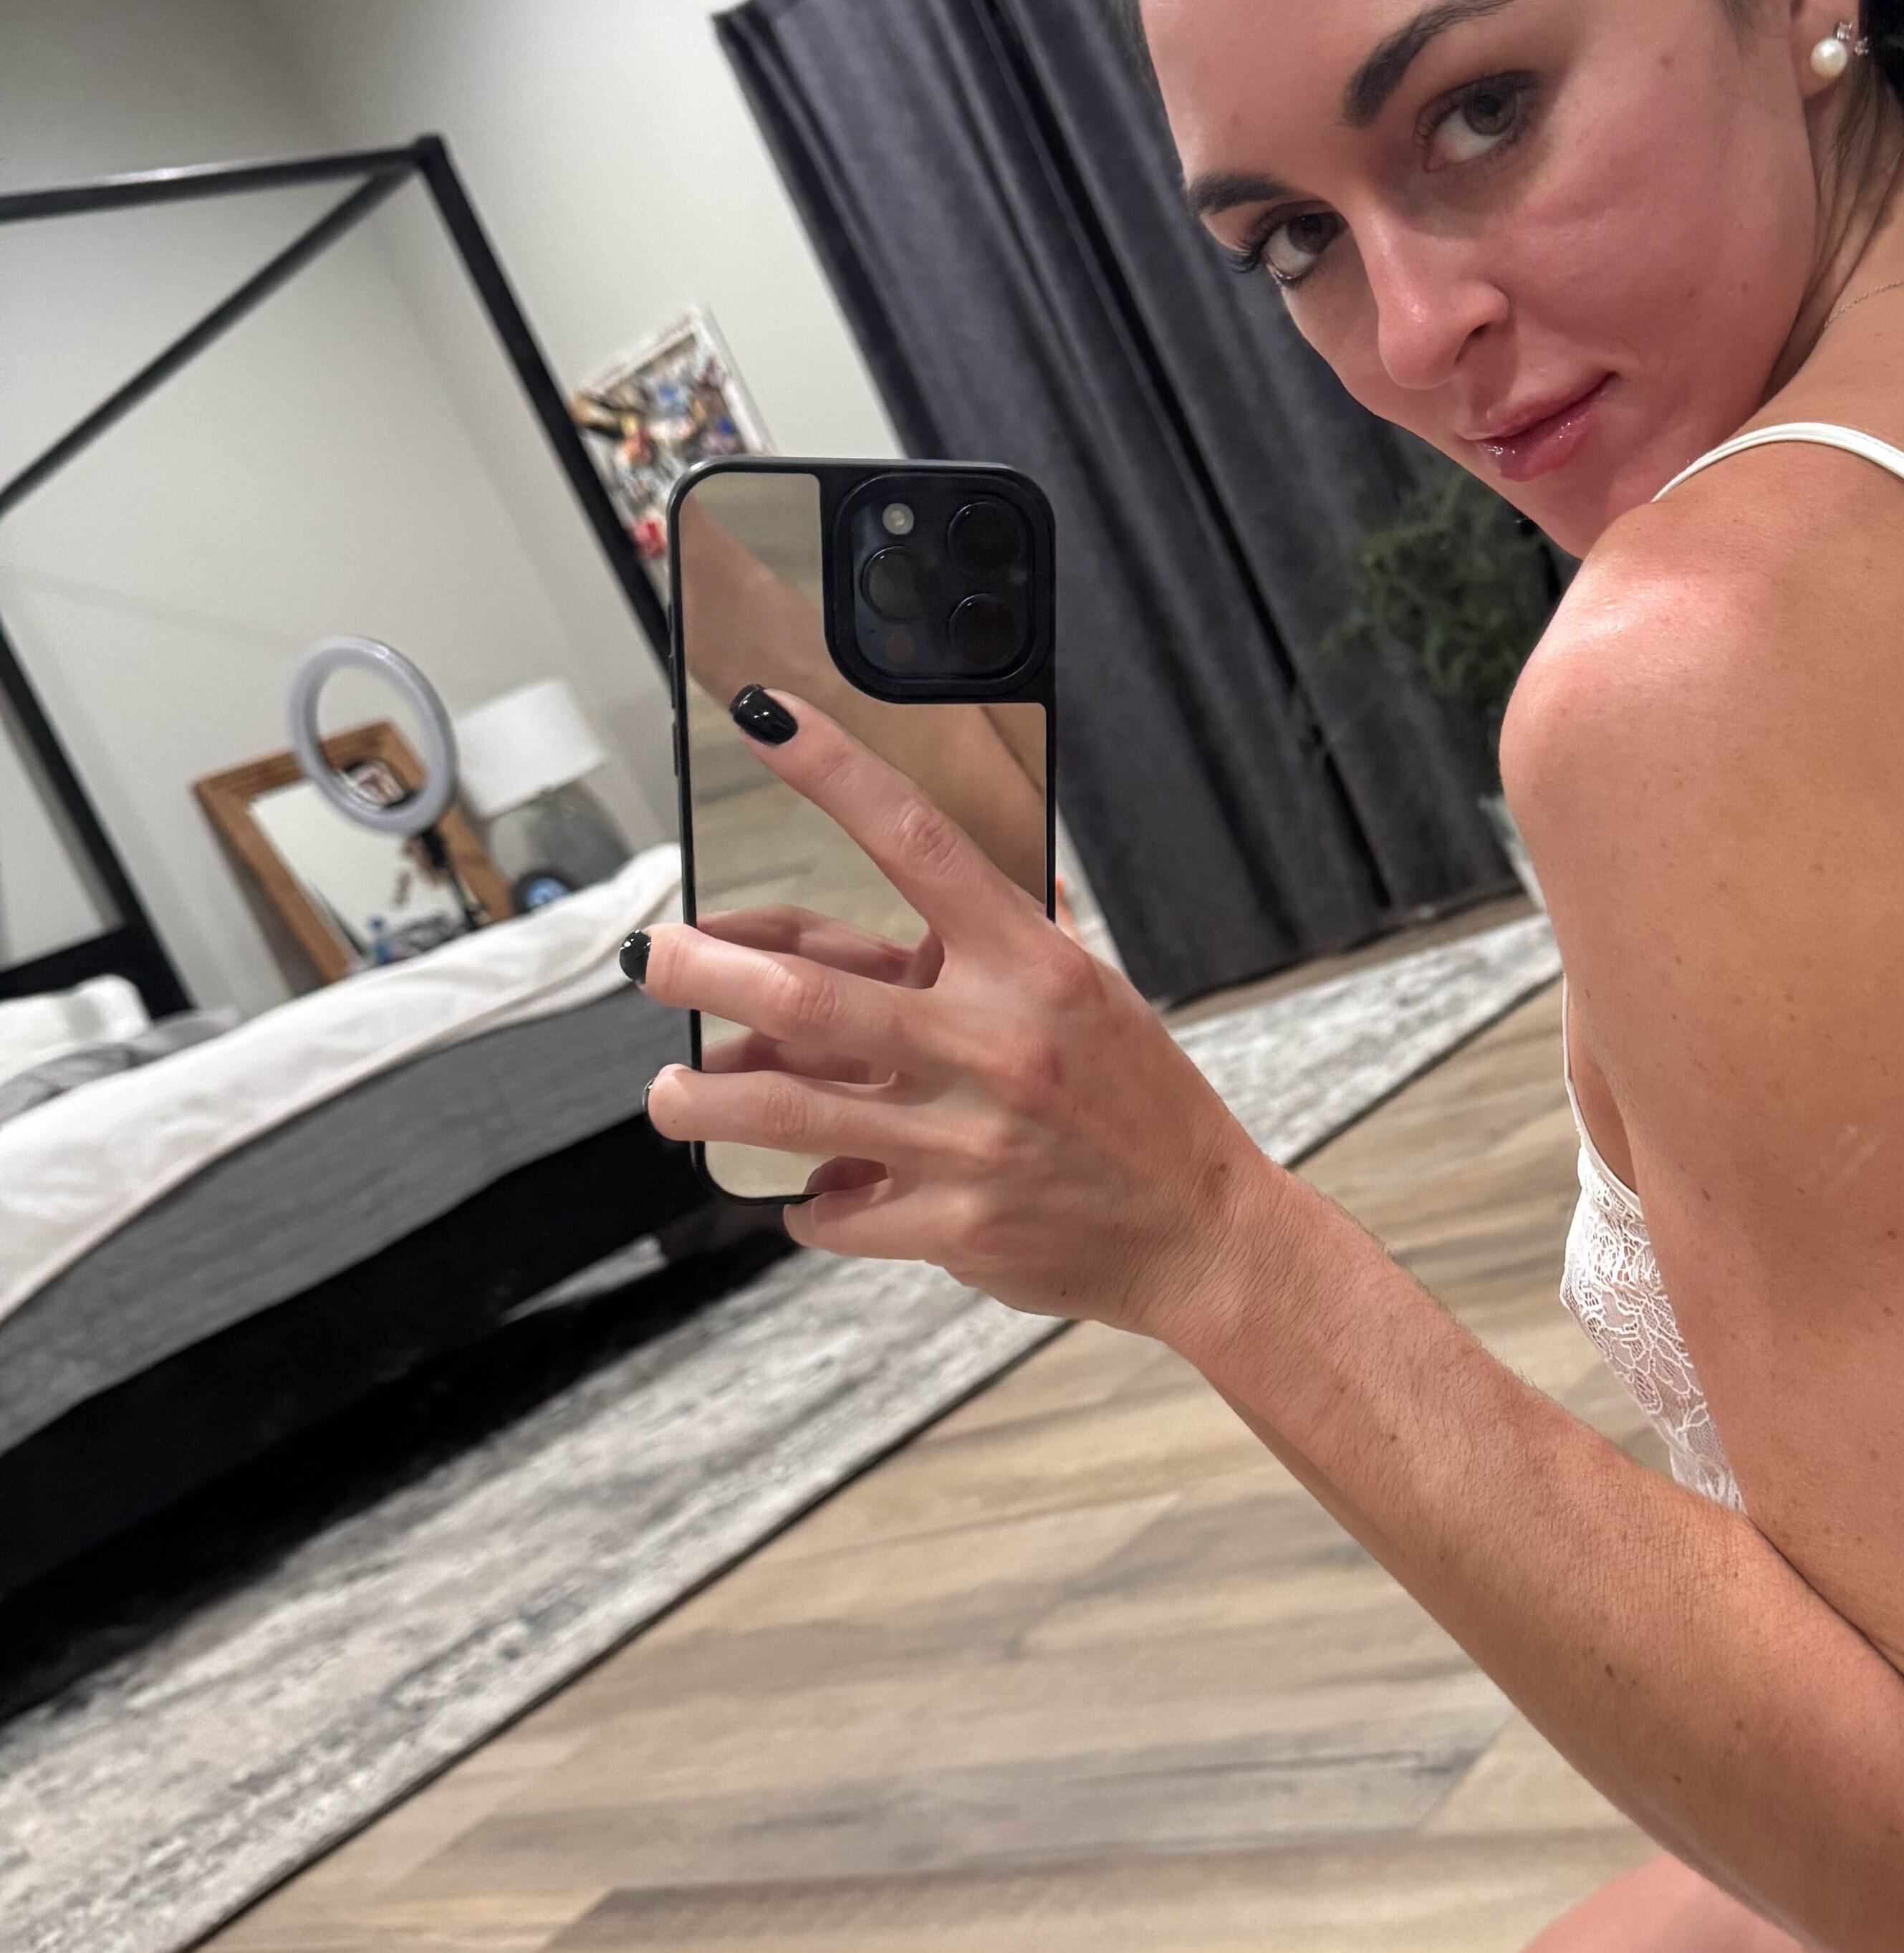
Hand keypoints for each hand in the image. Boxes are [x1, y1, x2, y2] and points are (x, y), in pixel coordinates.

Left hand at [632, 689, 1274, 1336]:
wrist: (1201, 1234)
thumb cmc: (1141, 1107)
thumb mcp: (1088, 997)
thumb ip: (1001, 951)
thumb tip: (920, 913)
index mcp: (1032, 966)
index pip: (919, 843)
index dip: (833, 772)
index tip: (765, 717)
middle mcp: (994, 1044)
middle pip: (809, 998)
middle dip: (706, 974)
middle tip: (653, 958)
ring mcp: (968, 1144)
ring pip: (791, 1114)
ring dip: (708, 1101)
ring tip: (669, 1094)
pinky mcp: (954, 1229)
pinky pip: (838, 1212)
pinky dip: (808, 1203)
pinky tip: (808, 1193)